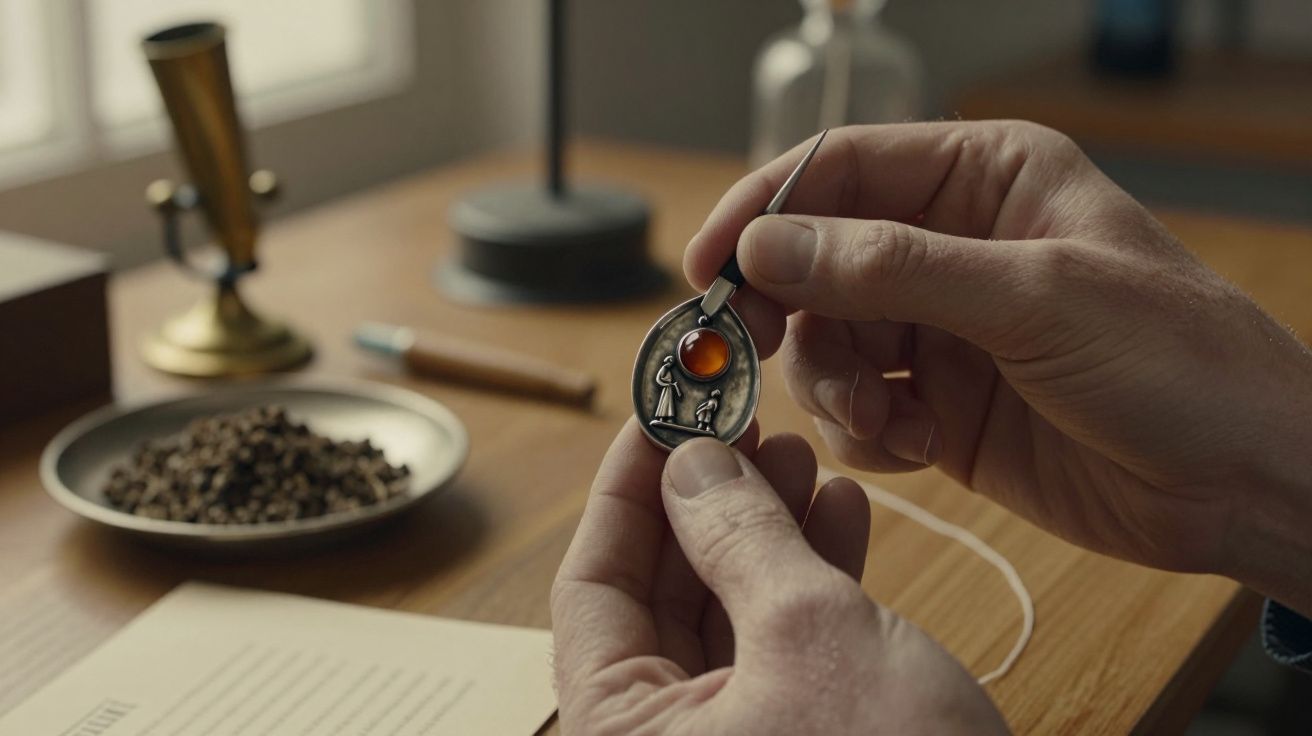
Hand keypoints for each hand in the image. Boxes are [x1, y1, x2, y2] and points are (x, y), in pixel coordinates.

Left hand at [551, 421, 1006, 734]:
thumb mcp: (812, 637)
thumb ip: (741, 537)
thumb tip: (692, 461)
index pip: (592, 585)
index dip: (627, 488)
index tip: (659, 413)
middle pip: (659, 595)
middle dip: (707, 502)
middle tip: (742, 425)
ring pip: (725, 614)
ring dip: (762, 531)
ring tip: (798, 456)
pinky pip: (777, 649)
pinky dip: (805, 580)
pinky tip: (836, 516)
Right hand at [685, 121, 1311, 615]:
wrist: (1244, 482)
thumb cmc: (1178, 361)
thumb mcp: (1032, 297)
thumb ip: (890, 267)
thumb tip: (768, 246)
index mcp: (982, 180)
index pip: (839, 170)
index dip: (764, 211)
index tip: (709, 265)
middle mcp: (951, 248)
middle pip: (814, 261)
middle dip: (781, 310)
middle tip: (744, 351)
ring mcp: (942, 331)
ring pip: (825, 342)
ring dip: (832, 384)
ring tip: (884, 416)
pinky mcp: (939, 406)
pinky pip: (857, 408)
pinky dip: (865, 431)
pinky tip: (915, 446)